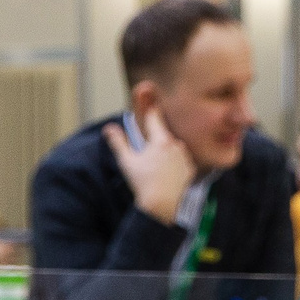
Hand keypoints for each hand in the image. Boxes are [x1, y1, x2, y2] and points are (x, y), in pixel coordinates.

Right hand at [104, 110, 195, 225]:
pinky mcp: (190, 169)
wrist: (163, 205)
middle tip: (146, 152)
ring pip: (172, 148)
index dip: (150, 108)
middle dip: (154, 139)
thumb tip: (109, 128)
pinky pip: (180, 161)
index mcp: (160, 140)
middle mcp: (176, 145)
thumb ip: (119, 142)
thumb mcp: (127, 162)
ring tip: (155, 168)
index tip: (148, 95)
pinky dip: (173, 164)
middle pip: (163, 135)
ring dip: (164, 152)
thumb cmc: (143, 183)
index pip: (154, 119)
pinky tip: (165, 174)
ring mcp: (185, 157)